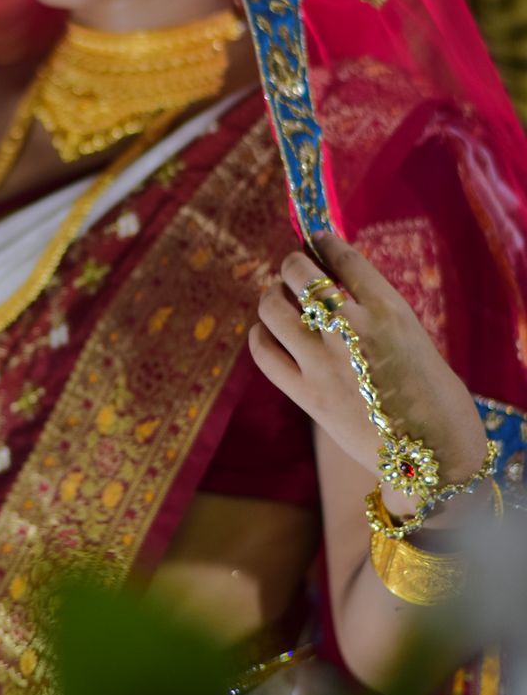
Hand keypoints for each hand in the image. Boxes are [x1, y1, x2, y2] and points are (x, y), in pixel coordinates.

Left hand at [248, 232, 487, 490]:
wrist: (434, 454)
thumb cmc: (432, 395)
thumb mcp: (412, 336)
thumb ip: (374, 311)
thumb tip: (331, 289)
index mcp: (389, 309)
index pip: (342, 256)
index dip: (322, 242)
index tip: (316, 240)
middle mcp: (352, 329)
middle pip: (298, 273)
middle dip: (292, 265)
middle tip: (295, 272)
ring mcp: (324, 362)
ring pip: (272, 307)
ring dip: (272, 295)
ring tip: (279, 299)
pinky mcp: (306, 395)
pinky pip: (263, 352)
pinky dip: (260, 336)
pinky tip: (266, 333)